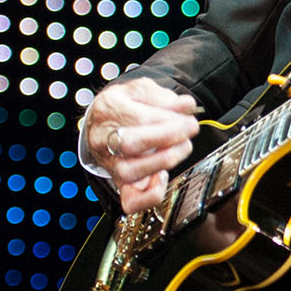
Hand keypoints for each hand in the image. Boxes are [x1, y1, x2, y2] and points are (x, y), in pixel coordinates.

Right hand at [84, 76, 199, 212]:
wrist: (101, 124)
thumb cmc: (124, 106)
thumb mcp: (140, 90)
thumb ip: (163, 97)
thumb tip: (186, 105)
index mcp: (108, 110)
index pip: (138, 118)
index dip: (169, 121)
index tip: (189, 120)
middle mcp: (103, 139)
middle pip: (130, 144)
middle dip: (168, 137)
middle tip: (189, 130)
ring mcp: (110, 163)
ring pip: (130, 172)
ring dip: (164, 160)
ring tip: (182, 147)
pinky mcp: (119, 184)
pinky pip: (130, 200)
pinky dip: (150, 195)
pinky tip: (163, 178)